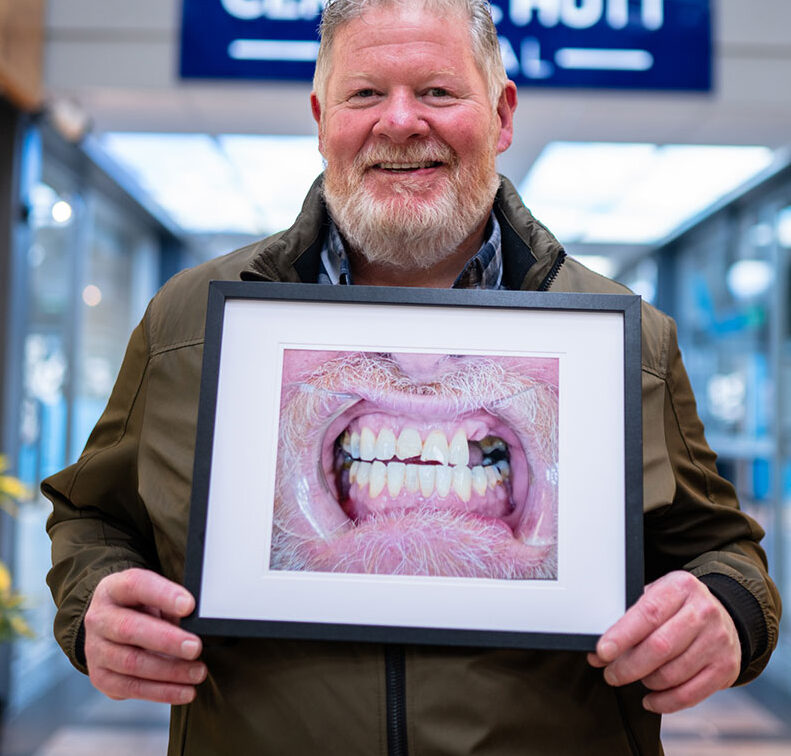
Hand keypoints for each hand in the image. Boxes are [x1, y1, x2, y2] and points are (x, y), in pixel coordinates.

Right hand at [84, 568, 205, 703]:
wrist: (112, 624)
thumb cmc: (142, 606)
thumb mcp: (154, 595)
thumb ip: (171, 605)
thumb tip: (199, 624)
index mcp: (114, 589)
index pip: (137, 586)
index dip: (164, 595)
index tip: (190, 606)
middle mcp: (99, 618)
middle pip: (129, 629)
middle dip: (167, 640)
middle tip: (195, 647)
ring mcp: (95, 650)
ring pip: (131, 663)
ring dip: (169, 671)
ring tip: (198, 672)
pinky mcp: (100, 677)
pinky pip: (131, 688)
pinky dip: (161, 692)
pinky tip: (185, 691)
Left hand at [587, 571, 739, 713]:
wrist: (724, 613)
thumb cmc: (679, 606)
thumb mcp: (657, 596)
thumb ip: (630, 617)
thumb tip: (599, 650)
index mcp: (680, 587)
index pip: (647, 614)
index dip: (622, 636)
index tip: (601, 652)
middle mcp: (703, 612)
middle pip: (660, 647)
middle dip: (628, 666)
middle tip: (611, 673)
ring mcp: (717, 641)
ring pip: (673, 673)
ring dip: (646, 681)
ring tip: (633, 677)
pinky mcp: (725, 667)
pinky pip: (691, 694)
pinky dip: (665, 702)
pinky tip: (651, 699)